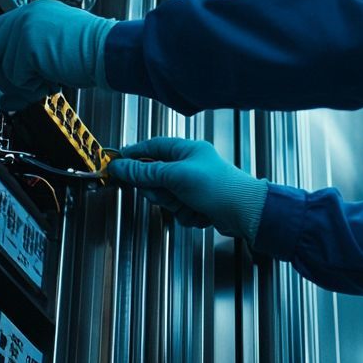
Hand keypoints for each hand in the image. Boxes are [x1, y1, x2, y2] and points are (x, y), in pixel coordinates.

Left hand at [0, 0, 116, 110]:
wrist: (109, 51)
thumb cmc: (95, 53)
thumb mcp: (55, 59)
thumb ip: (29, 70)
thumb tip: (6, 98)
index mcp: (35, 13)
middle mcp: (27, 15)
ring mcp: (25, 28)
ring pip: (2, 67)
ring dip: (21, 86)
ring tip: (45, 86)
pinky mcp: (27, 45)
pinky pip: (15, 76)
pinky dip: (31, 87)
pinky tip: (50, 83)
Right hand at [108, 137, 267, 243]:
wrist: (245, 213)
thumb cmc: (219, 187)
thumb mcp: (176, 176)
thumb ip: (146, 172)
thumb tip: (121, 166)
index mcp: (187, 150)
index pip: (152, 147)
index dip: (134, 155)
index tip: (118, 164)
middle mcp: (190, 165)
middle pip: (156, 177)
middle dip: (159, 190)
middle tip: (166, 194)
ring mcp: (195, 185)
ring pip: (167, 197)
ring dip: (175, 205)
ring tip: (189, 204)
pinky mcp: (199, 203)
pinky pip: (179, 210)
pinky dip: (187, 215)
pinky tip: (200, 213)